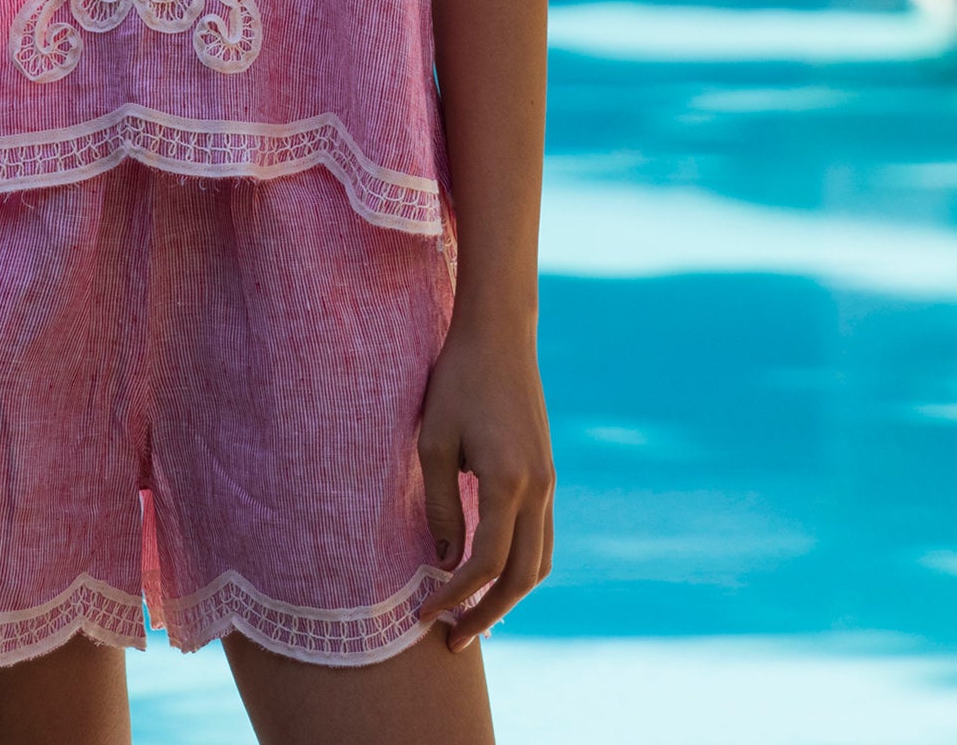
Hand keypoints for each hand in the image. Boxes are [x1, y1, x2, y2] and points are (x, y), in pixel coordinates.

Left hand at [415, 323, 554, 649]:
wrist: (500, 334)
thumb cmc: (458, 381)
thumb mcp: (434, 441)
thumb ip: (442, 507)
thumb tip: (445, 565)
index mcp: (509, 482)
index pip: (487, 564)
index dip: (455, 597)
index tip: (425, 614)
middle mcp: (539, 488)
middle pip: (523, 577)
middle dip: (489, 614)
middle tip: (453, 640)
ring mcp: (549, 480)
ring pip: (540, 560)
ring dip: (510, 595)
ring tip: (473, 616)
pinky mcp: (547, 471)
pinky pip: (541, 535)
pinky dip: (521, 565)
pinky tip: (492, 572)